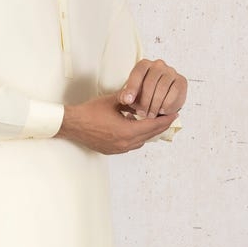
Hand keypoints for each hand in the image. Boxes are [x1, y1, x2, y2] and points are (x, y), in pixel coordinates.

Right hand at [56, 90, 178, 153]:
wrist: (72, 124)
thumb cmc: (90, 112)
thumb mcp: (113, 101)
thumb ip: (130, 99)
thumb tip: (143, 95)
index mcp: (127, 131)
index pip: (153, 126)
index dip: (165, 120)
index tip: (175, 114)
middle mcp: (125, 143)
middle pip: (149, 136)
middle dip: (160, 126)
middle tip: (169, 117)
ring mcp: (118, 149)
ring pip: (141, 142)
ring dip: (148, 132)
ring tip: (153, 121)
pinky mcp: (112, 151)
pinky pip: (131, 145)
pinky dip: (137, 137)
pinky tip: (135, 127)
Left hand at [118, 58, 186, 118]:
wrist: (164, 99)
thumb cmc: (145, 95)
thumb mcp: (133, 95)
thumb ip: (126, 96)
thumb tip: (124, 99)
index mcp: (144, 65)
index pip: (137, 73)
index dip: (132, 88)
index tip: (127, 101)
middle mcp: (158, 65)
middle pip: (150, 83)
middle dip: (144, 101)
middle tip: (141, 114)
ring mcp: (171, 71)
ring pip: (162, 88)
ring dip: (155, 105)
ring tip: (150, 115)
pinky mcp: (181, 80)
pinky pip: (174, 92)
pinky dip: (167, 104)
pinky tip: (162, 110)